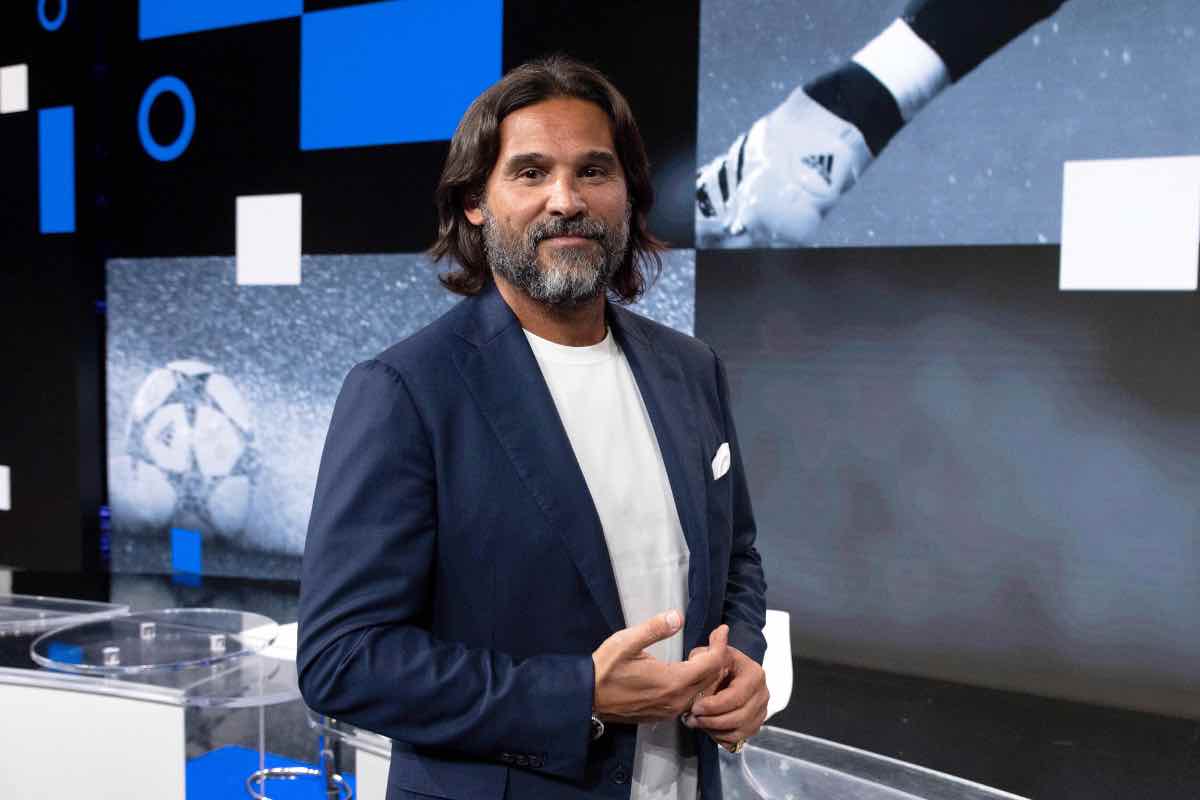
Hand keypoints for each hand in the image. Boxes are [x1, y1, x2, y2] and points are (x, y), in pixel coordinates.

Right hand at [592, 611, 731, 725]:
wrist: (586, 697)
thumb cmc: (606, 668)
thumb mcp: (626, 642)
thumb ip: (654, 629)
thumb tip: (678, 616)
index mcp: (673, 681)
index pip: (712, 664)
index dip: (720, 645)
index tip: (721, 630)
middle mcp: (677, 700)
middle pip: (712, 679)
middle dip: (717, 657)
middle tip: (712, 639)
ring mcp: (670, 711)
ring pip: (702, 692)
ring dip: (706, 673)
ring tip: (699, 654)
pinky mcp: (662, 715)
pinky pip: (690, 700)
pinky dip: (696, 685)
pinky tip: (685, 672)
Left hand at [682, 641, 768, 750]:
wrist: (729, 676)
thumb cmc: (719, 664)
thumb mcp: (714, 653)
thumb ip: (715, 645)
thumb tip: (721, 631)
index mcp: (755, 674)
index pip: (736, 697)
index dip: (714, 705)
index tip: (695, 707)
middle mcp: (763, 694)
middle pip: (739, 717)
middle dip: (713, 720)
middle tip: (692, 719)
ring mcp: (761, 711)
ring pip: (740, 730)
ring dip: (715, 730)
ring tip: (697, 724)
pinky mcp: (755, 724)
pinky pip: (740, 738)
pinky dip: (722, 737)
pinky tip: (708, 729)